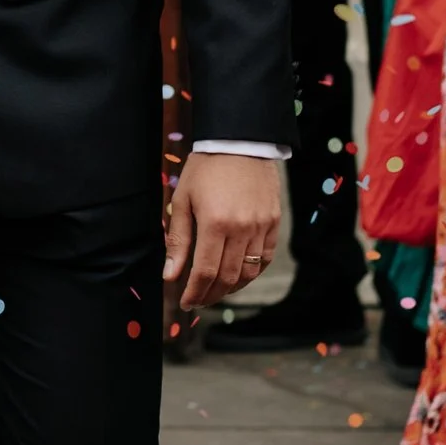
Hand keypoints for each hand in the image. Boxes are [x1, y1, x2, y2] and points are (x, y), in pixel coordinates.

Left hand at [164, 150, 282, 311]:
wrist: (240, 141)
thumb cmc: (206, 168)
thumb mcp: (183, 200)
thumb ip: (178, 240)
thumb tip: (170, 275)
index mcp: (215, 223)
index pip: (205, 272)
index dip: (194, 293)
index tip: (185, 303)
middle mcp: (242, 229)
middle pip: (227, 278)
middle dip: (210, 295)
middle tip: (198, 300)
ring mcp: (262, 227)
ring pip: (248, 273)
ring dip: (230, 288)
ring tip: (215, 291)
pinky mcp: (274, 223)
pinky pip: (266, 259)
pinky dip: (252, 273)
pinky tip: (238, 276)